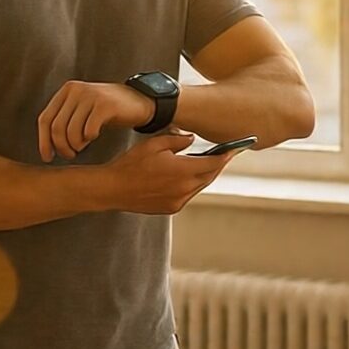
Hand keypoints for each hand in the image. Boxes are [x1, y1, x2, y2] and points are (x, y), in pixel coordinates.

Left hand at [37, 81, 154, 161]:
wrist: (139, 100)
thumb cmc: (108, 109)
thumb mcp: (82, 109)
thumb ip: (66, 120)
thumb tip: (48, 145)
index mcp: (67, 91)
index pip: (45, 119)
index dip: (44, 141)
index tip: (48, 157)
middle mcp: (76, 90)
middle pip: (56, 127)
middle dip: (61, 147)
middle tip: (70, 155)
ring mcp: (91, 96)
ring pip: (71, 131)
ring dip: (75, 146)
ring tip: (81, 148)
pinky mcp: (106, 105)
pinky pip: (89, 130)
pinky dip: (89, 139)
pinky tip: (94, 137)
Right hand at [101, 132, 237, 214]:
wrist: (113, 189)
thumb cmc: (131, 163)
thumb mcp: (154, 143)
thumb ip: (177, 140)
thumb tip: (192, 140)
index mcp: (182, 171)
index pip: (214, 163)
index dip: (226, 155)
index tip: (235, 148)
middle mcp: (184, 189)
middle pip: (210, 176)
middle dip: (219, 164)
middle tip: (226, 153)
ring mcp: (178, 201)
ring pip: (200, 186)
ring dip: (206, 174)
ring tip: (210, 162)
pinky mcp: (171, 208)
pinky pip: (189, 194)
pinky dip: (193, 184)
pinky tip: (190, 175)